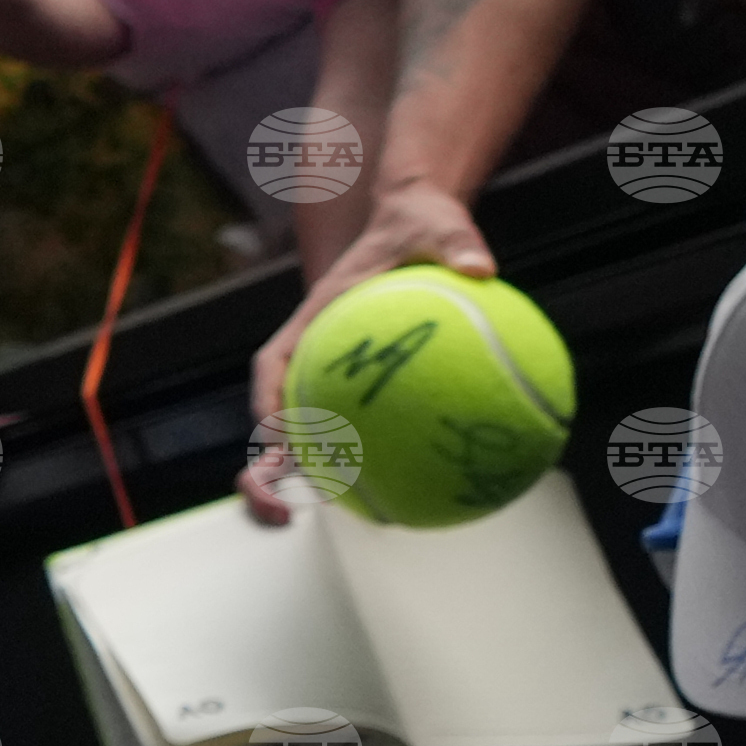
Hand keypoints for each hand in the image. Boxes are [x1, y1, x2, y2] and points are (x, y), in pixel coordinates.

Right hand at [245, 182, 498, 511]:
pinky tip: (413, 495)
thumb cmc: (420, 223)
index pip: (274, 363)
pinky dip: (371, 467)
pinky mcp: (364, 391)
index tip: (275, 436)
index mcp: (317, 318)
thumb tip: (480, 266)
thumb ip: (455, 242)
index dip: (268, 401)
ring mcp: (335, 378)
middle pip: (273, 421)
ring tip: (339, 523)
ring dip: (308, 484)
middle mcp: (315, 356)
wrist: (418, 221)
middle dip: (266, 471)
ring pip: (309, 440)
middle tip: (281, 511)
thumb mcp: (438, 223)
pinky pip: (361, 433)